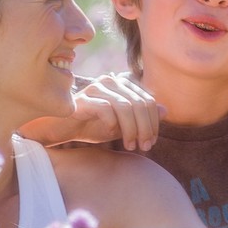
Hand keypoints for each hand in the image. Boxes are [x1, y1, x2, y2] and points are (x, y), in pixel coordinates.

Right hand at [19, 74, 164, 151]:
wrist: (61, 128)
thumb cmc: (91, 125)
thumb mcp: (122, 125)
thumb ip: (142, 117)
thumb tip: (165, 110)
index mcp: (123, 84)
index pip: (148, 100)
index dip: (153, 123)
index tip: (151, 143)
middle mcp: (112, 81)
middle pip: (140, 103)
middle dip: (145, 128)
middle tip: (144, 147)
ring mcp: (97, 87)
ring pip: (126, 106)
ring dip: (132, 129)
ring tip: (131, 146)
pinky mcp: (84, 97)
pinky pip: (106, 108)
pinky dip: (112, 124)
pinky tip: (110, 134)